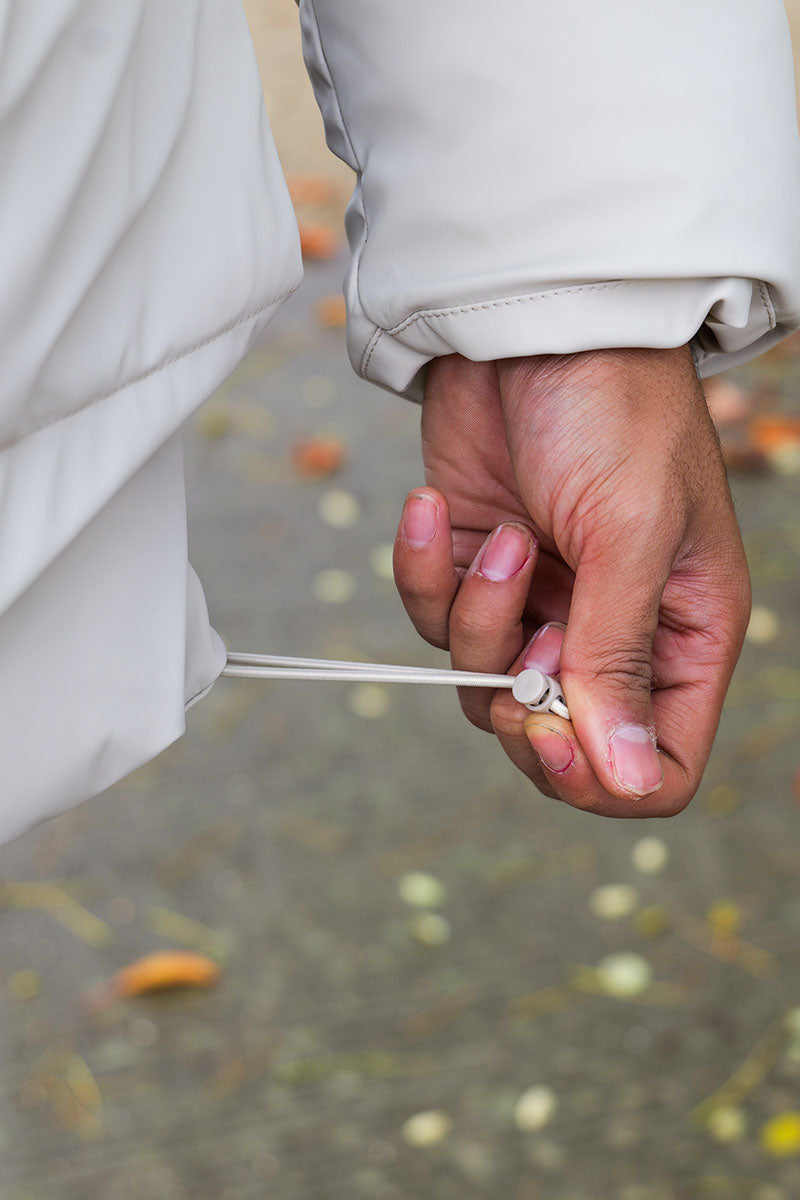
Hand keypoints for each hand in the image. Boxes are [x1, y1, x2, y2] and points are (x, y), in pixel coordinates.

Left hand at [392, 348, 750, 816]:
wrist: (533, 322)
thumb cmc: (615, 411)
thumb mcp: (631, 536)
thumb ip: (615, 660)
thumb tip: (624, 779)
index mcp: (682, 633)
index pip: (654, 762)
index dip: (597, 773)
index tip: (548, 728)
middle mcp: (611, 629)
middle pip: (558, 738)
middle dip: (523, 698)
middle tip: (527, 643)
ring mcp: (539, 601)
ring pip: (484, 682)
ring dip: (478, 616)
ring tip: (504, 540)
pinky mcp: (473, 566)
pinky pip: (433, 615)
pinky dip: (423, 572)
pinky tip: (434, 509)